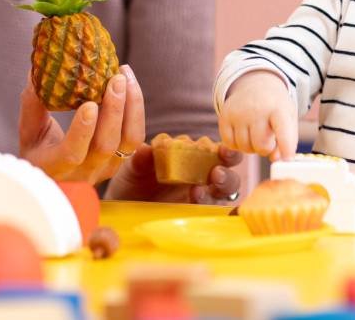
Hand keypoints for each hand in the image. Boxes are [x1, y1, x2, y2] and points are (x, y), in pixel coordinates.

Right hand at [18, 64, 144, 183]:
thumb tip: (38, 69)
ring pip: (129, 141)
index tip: (89, 104)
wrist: (55, 172)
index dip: (82, 131)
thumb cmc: (38, 148)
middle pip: (106, 146)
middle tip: (116, 79)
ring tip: (124, 75)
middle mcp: (82, 173)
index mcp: (54, 167)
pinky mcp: (121, 161)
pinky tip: (129, 85)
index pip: (72, 154)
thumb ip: (33, 103)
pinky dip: (136, 109)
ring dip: (132, 106)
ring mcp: (105, 169)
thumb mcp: (29, 129)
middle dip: (114, 110)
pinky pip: (135, 137)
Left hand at [105, 142, 244, 203]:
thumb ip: (139, 159)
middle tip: (220, 162)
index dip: (217, 144)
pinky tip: (196, 198)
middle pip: (224, 161)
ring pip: (225, 183)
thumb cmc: (131, 182)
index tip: (214, 146)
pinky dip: (208, 200)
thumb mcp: (131, 169)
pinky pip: (212, 205)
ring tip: (210, 182)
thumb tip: (146, 149)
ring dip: (224, 180)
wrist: (125, 208)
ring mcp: (200, 190)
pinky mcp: (197, 210)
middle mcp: (198, 169)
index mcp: (186, 152)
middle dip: (229, 158)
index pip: (209, 145)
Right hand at [218, 71, 297, 161]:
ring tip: (255, 134)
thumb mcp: (288, 118)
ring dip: (251, 147)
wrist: (255, 83)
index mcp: (279, 109)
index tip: (288, 161)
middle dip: (265, 148)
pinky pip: (229, 144)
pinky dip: (237, 144)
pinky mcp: (224, 116)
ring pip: (244, 147)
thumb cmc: (275, 107)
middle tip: (267, 139)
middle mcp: (257, 109)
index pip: (283, 132)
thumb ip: (287, 140)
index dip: (286, 148)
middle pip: (261, 146)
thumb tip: (275, 159)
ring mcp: (239, 112)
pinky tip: (243, 134)